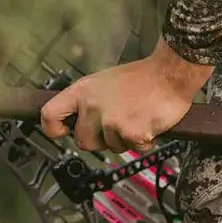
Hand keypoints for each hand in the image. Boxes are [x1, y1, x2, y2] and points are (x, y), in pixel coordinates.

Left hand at [41, 39, 214, 152]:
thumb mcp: (105, 81)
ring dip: (126, 140)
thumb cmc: (143, 77)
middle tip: (117, 128)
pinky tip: (150, 124)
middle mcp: (93, 107)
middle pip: (83, 141)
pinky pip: (135, 149)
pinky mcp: (132, 133)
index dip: (53, 128)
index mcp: (83, 91)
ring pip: (111, 147)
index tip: (62, 132)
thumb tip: (79, 121)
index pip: (50, 114)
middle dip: (100, 140)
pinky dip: (145, 141)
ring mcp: (112, 121)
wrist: (170, 73)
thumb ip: (89, 101)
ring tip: (138, 120)